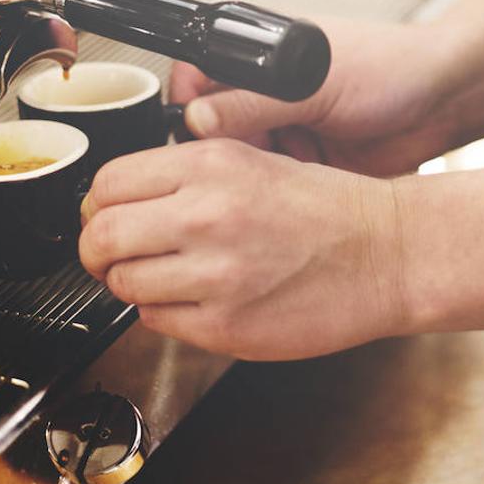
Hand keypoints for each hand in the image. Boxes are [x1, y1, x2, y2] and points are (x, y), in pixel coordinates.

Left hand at [79, 139, 409, 359]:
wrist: (387, 253)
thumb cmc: (327, 208)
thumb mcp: (251, 158)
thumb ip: (183, 174)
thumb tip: (117, 199)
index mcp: (210, 165)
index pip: (107, 183)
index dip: (96, 205)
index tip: (103, 216)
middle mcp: (208, 215)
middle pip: (102, 236)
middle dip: (96, 250)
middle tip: (109, 256)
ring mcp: (216, 274)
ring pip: (123, 283)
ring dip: (129, 284)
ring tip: (160, 278)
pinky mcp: (227, 325)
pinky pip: (156, 321)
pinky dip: (162, 313)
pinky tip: (192, 300)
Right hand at [172, 16, 462, 175]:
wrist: (445, 102)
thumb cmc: (390, 67)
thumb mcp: (313, 84)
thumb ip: (252, 103)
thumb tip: (196, 120)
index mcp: (258, 54)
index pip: (195, 78)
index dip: (188, 109)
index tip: (195, 139)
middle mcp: (265, 91)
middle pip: (211, 128)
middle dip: (222, 152)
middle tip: (239, 167)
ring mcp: (283, 128)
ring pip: (238, 162)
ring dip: (251, 175)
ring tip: (277, 176)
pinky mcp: (301, 165)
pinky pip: (270, 184)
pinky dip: (276, 193)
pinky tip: (293, 192)